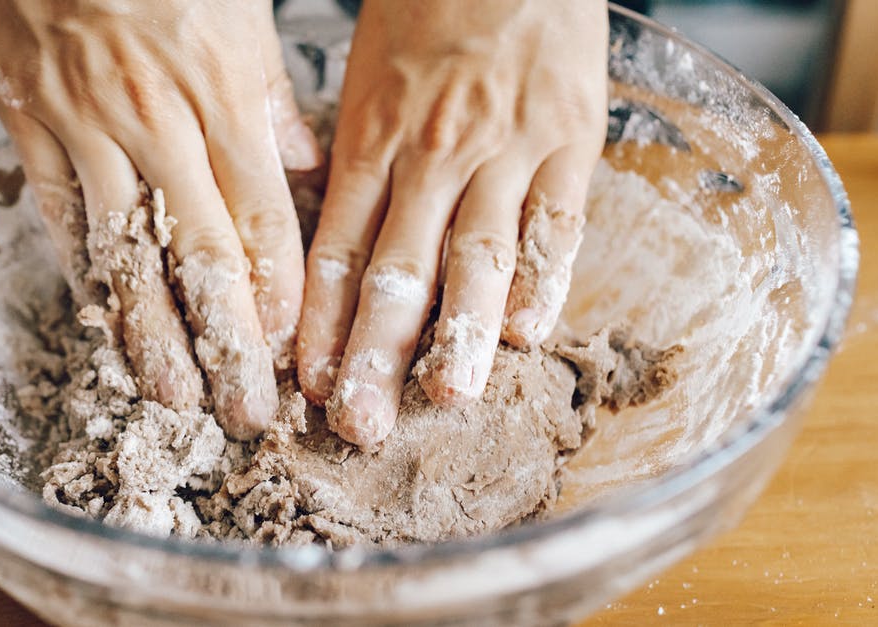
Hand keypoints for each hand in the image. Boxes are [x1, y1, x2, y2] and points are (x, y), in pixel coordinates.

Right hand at [0, 0, 321, 438]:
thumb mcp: (241, 15)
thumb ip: (273, 99)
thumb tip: (305, 166)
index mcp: (221, 90)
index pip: (260, 218)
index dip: (277, 295)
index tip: (291, 355)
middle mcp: (155, 116)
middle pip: (198, 252)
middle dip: (226, 342)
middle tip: (244, 412)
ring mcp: (83, 121)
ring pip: (123, 249)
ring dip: (151, 334)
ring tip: (174, 397)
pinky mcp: (25, 119)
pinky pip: (57, 212)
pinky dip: (84, 272)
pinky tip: (106, 323)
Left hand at [296, 0, 607, 446]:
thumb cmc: (426, 10)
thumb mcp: (364, 78)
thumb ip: (352, 161)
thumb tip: (327, 239)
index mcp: (371, 140)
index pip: (336, 251)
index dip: (319, 325)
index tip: (308, 385)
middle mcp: (432, 156)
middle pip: (398, 272)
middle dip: (374, 355)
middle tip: (359, 424)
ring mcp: (504, 151)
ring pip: (477, 259)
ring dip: (458, 336)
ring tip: (442, 398)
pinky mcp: (569, 142)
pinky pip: (556, 224)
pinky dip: (543, 281)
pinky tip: (526, 335)